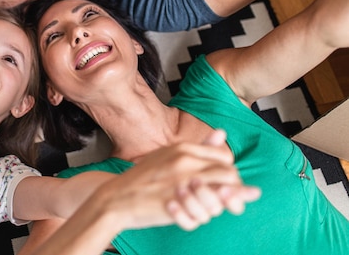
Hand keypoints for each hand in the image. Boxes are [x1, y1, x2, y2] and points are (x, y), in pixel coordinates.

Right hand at [103, 130, 259, 230]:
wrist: (117, 197)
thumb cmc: (143, 177)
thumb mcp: (169, 154)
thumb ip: (198, 147)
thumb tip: (222, 132)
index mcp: (183, 148)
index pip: (225, 156)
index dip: (227, 171)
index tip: (219, 182)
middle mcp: (186, 162)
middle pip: (230, 173)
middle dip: (231, 188)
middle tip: (220, 198)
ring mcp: (182, 182)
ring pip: (225, 192)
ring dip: (222, 202)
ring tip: (207, 207)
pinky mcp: (178, 203)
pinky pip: (209, 211)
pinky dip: (208, 214)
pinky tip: (196, 216)